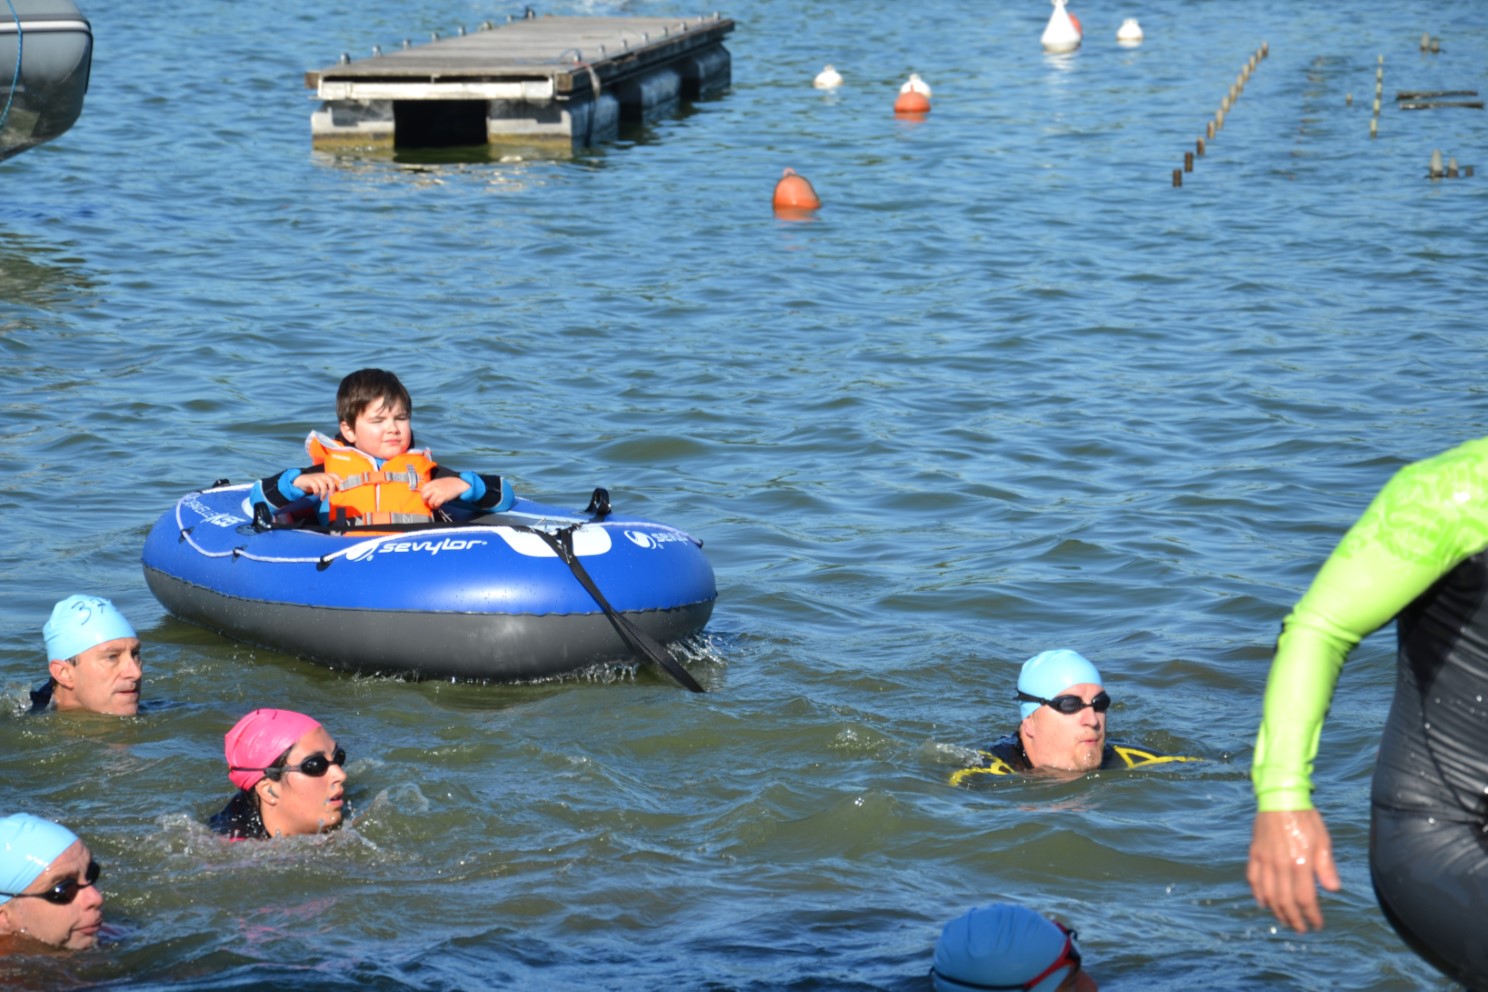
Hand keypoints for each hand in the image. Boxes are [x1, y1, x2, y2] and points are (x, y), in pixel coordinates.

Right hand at [293, 472, 341, 499]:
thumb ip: (330, 486)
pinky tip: (316, 494)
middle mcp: (322, 475)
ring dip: (324, 493)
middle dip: (332, 488)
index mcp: (326, 475)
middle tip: (332, 495)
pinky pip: (316, 487)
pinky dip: (317, 492)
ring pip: (323, 485)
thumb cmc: (314, 482)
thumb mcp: (323, 483)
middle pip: (330, 480)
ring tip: (322, 499)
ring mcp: (316, 477)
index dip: (338, 477)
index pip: (333, 474)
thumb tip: (338, 489)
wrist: (301, 480)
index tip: (342, 482)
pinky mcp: (310, 481)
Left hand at [420, 476, 470, 509]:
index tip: (425, 496)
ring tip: (433, 505)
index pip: (423, 488)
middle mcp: (435, 487)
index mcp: (433, 483)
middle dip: (425, 500)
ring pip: (430, 501)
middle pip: (424, 495)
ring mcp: (439, 492)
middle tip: (427, 501)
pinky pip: (436, 503)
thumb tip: (426, 492)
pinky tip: (437, 505)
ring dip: (431, 505)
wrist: (458, 484)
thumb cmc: (448, 483)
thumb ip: (432, 485)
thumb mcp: (438, 481)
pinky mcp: (444, 497)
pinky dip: (436, 506)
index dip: (422, 494)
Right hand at [1247, 809, 1341, 932]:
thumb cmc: (1306, 818)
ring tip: (1285, 920)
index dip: (1311, 915)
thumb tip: (1334, 890)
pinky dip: (1258, 894)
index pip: (1305, 899)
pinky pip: (1253, 880)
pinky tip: (1264, 903)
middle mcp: (1280, 865)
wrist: (1280, 797)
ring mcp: (1265, 860)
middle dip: (1294, 919)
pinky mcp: (1254, 853)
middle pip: (1285, 902)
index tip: (1317, 925)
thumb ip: (1326, 867)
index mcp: (1300, 863)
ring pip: (1268, 895)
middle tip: (1301, 928)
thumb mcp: (1323, 840)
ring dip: (1277, 912)